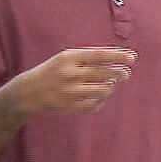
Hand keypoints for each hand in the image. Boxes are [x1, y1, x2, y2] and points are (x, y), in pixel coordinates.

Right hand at [13, 47, 135, 112]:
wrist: (28, 91)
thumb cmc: (53, 71)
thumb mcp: (66, 58)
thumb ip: (89, 58)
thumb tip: (118, 60)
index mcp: (69, 58)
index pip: (100, 55)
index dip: (118, 56)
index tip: (132, 58)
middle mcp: (70, 73)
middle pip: (105, 73)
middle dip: (119, 73)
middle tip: (125, 74)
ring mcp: (70, 91)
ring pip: (104, 90)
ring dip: (110, 87)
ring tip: (108, 85)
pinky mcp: (70, 106)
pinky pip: (96, 104)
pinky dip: (101, 101)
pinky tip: (99, 97)